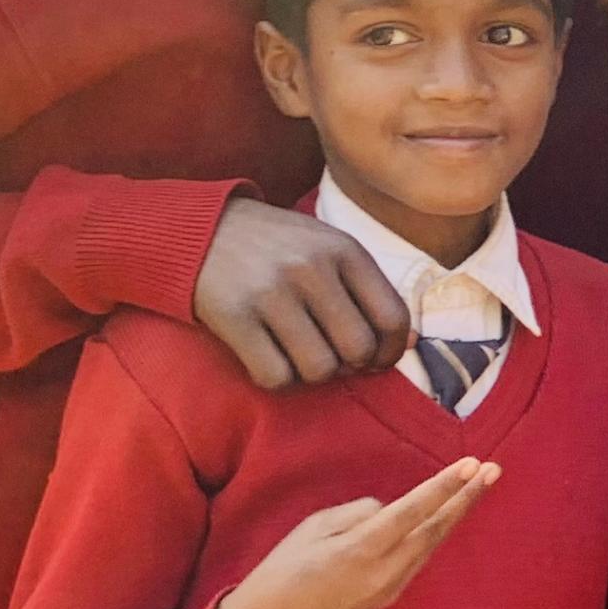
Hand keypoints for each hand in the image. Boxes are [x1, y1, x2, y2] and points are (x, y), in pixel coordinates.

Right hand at [192, 198, 414, 387]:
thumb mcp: (326, 246)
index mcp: (344, 249)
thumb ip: (365, 287)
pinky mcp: (235, 316)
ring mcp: (272, 292)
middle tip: (332, 356)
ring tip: (298, 353)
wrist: (198, 230)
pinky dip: (277, 378)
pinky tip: (269, 357)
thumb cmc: (275, 247)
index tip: (377, 360)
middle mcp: (312, 268)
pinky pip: (275, 376)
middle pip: (358, 349)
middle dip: (351, 364)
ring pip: (319, 369)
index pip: (393, 317)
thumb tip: (408, 342)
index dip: (392, 351)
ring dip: (312, 373)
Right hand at [210, 457, 496, 608]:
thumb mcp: (311, 530)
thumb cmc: (280, 574)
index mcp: (361, 551)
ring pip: (430, 546)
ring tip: (478, 487)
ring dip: (454, 516)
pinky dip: (433, 536)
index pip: (414, 511)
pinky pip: (416, 561)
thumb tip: (389, 511)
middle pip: (435, 529)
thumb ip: (356, 515)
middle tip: (494, 470)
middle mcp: (384, 573)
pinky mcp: (387, 600)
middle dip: (466, 498)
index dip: (445, 486)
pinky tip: (444, 518)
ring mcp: (389, 590)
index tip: (472, 464)